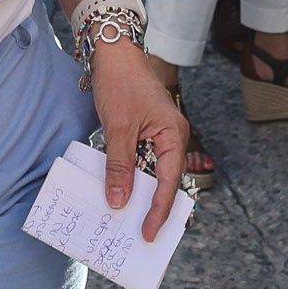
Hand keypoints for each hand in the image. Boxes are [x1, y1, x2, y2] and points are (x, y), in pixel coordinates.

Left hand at [89, 39, 189, 236]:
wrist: (113, 52)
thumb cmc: (121, 83)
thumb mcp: (118, 128)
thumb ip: (119, 166)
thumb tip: (118, 202)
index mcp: (174, 136)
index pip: (168, 183)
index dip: (158, 211)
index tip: (147, 234)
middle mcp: (171, 138)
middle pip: (165, 182)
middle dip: (154, 208)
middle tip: (141, 236)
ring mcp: (158, 135)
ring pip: (152, 174)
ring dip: (140, 194)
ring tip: (128, 221)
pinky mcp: (144, 132)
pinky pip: (140, 162)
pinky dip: (130, 177)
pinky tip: (118, 191)